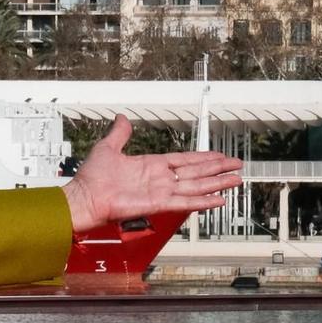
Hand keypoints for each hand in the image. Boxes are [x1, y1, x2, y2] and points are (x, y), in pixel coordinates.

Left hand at [63, 114, 241, 231]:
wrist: (84, 197)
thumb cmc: (91, 178)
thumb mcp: (108, 148)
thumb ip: (119, 134)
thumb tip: (122, 118)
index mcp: (150, 165)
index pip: (184, 160)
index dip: (203, 158)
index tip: (218, 156)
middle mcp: (159, 179)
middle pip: (196, 172)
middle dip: (217, 169)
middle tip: (237, 166)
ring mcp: (160, 192)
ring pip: (196, 186)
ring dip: (217, 183)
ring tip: (236, 181)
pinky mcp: (158, 204)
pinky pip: (185, 202)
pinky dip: (202, 201)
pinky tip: (219, 199)